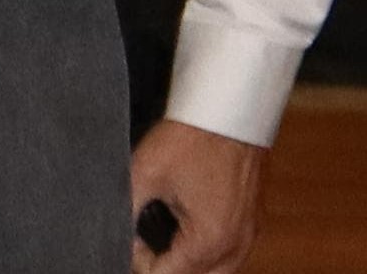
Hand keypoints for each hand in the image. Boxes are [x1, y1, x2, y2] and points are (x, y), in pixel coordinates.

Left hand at [131, 120, 266, 273]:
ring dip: (187, 263)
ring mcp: (249, 235)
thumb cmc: (192, 137)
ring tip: (160, 241)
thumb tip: (113, 229)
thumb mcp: (145, 172)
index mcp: (209, 240)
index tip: (128, 236)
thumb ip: (127, 208)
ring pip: (216, 271)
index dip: (138, 261)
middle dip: (165, 267)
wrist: (228, 109)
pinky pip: (230, 255)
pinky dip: (207, 253)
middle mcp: (236, 245)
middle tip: (142, 244)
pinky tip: (185, 233)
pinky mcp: (253, 222)